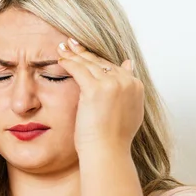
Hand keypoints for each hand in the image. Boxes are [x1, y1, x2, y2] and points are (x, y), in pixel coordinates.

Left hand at [56, 38, 143, 154]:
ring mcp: (112, 84)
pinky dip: (68, 62)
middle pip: (101, 62)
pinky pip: (78, 69)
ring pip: (89, 63)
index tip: (87, 54)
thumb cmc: (114, 139)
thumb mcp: (130, 111)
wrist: (108, 152)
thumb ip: (129, 89)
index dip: (98, 60)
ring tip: (62, 47)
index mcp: (135, 86)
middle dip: (84, 53)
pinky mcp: (96, 88)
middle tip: (71, 43)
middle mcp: (126, 82)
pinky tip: (60, 58)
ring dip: (74, 54)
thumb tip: (129, 63)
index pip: (114, 67)